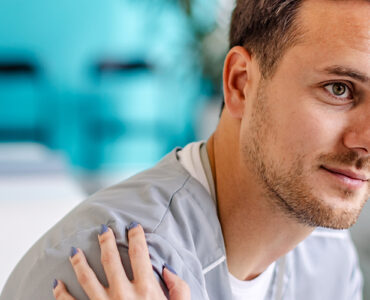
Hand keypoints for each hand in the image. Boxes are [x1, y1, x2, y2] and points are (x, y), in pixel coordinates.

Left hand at [53, 223, 189, 299]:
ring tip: (74, 251)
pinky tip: (57, 284)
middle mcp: (123, 295)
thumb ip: (179, 289)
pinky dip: (61, 294)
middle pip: (110, 260)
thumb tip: (167, 270)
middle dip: (106, 241)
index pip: (139, 254)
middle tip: (103, 230)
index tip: (132, 227)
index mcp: (146, 290)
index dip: (136, 236)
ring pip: (87, 278)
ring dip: (78, 262)